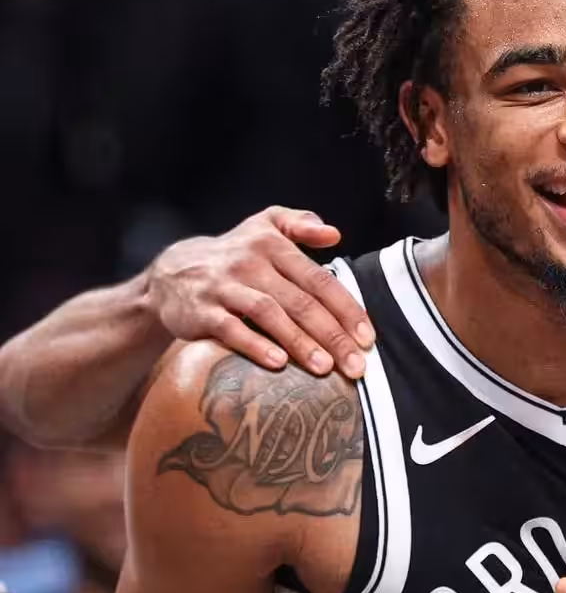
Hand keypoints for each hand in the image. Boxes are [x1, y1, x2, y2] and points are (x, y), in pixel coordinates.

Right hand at [146, 206, 373, 377]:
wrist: (172, 273)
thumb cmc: (235, 254)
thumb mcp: (265, 225)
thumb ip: (301, 224)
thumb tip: (335, 233)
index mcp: (273, 246)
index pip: (319, 280)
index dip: (346, 309)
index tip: (368, 338)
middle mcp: (250, 263)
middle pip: (300, 301)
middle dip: (332, 335)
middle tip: (356, 364)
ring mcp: (225, 287)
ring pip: (269, 314)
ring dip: (300, 342)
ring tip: (325, 368)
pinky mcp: (201, 311)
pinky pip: (231, 329)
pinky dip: (255, 346)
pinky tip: (278, 364)